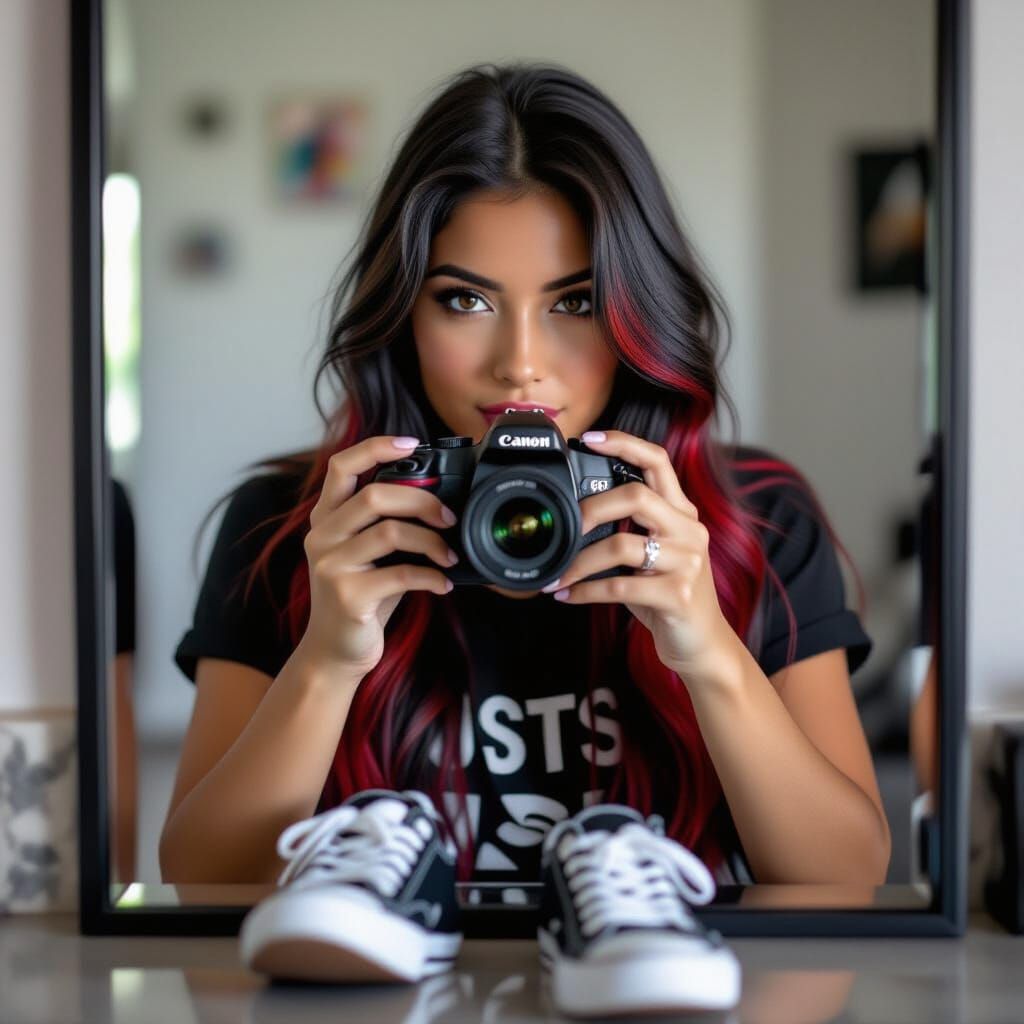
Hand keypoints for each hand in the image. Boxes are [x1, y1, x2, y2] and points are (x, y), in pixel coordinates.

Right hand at [302, 436, 457, 677]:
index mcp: (326, 519)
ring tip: (450, 556)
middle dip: (423, 501)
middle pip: (375, 495)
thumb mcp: (369, 554)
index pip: (342, 466)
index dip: (376, 447)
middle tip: (450, 518)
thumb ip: (387, 523)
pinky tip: (443, 583)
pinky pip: (401, 574)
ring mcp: (330, 566)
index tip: (412, 443)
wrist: (335, 653)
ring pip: (391, 532)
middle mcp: (322, 537)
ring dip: (433, 542)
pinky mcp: (347, 595)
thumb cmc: (361, 598)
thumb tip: (439, 500)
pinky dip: (431, 576)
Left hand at [544, 429, 735, 684]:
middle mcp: (689, 531)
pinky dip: (586, 591)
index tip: (589, 438)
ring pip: (622, 545)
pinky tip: (567, 596)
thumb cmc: (668, 596)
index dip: (624, 444)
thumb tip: (577, 515)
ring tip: (557, 574)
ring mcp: (687, 563)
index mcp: (681, 513)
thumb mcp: (654, 555)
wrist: (702, 645)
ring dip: (579, 562)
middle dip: (591, 509)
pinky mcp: (678, 595)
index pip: (658, 462)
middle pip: (637, 496)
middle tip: (564, 528)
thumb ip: (629, 529)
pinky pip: (620, 586)